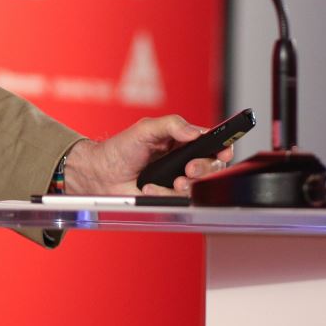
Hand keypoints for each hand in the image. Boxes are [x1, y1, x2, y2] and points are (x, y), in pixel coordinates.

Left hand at [62, 115, 233, 196]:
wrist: (101, 173)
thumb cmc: (121, 149)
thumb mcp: (146, 129)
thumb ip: (172, 125)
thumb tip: (194, 132)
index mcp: (183, 141)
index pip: (212, 143)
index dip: (224, 147)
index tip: (224, 150)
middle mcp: (184, 161)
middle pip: (213, 167)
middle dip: (206, 168)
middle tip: (189, 169)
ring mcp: (177, 180)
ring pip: (199, 186)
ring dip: (187, 184)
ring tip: (172, 181)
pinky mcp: (168, 197)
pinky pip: (179, 200)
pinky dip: (165, 194)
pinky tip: (149, 189)